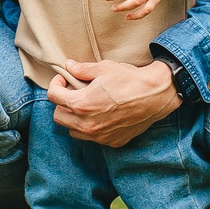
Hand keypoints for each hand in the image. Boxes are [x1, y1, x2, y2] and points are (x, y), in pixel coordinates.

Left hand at [47, 59, 180, 147]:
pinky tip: (101, 115)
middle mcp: (87, 124)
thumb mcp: (104, 68)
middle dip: (61, 103)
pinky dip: (91, 127)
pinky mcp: (112, 142)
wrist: (155, 95)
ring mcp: (100, 136)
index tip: (63, 79)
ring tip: (85, 105)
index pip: (53, 96)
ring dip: (73, 118)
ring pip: (73, 131)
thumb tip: (69, 66)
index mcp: (81, 104)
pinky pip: (92, 137)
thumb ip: (82, 69)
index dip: (56, 84)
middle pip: (58, 117)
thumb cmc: (130, 79)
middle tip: (72, 93)